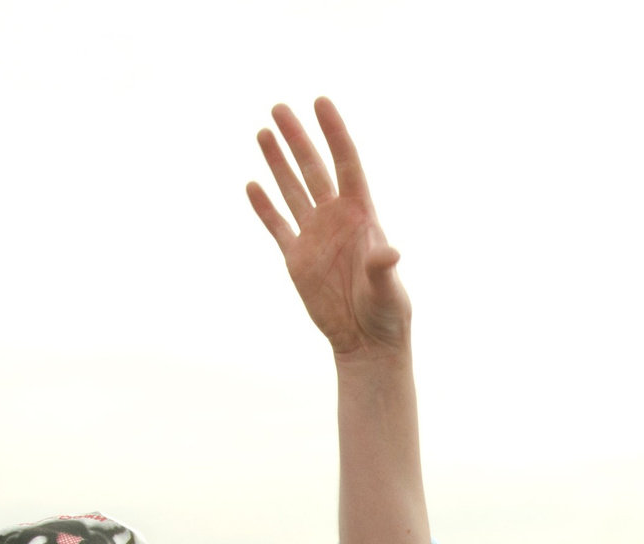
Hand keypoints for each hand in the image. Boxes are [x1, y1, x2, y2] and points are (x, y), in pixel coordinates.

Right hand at [247, 98, 408, 359]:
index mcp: (361, 216)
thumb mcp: (388, 291)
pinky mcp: (297, 259)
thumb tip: (390, 253)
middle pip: (313, 169)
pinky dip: (264, 207)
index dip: (334, 133)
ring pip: (292, 190)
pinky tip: (252, 184)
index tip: (321, 102)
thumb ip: (383, 268)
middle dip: (297, 138)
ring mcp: (315, 236)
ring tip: (264, 131)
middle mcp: (336, 219)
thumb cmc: (386, 315)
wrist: (365, 342)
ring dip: (278, 162)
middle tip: (279, 107)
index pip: (347, 164)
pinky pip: (277, 226)